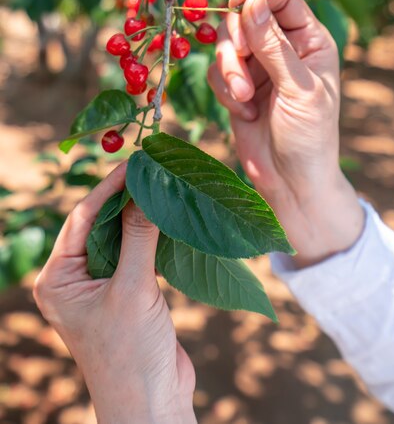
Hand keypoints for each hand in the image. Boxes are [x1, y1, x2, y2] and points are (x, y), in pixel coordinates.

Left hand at [33, 163, 196, 423]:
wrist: (152, 405)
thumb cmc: (130, 355)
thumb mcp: (133, 291)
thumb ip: (138, 238)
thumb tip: (144, 190)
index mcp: (58, 278)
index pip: (81, 218)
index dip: (107, 188)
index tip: (134, 162)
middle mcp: (74, 278)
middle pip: (98, 223)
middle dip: (122, 197)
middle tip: (150, 168)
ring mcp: (100, 284)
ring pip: (118, 236)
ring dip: (138, 214)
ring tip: (160, 184)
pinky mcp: (125, 291)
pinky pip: (135, 252)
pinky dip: (150, 234)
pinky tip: (167, 216)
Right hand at [209, 0, 364, 266]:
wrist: (289, 181)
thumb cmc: (308, 136)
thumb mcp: (298, 88)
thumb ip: (273, 45)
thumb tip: (251, 2)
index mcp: (310, 41)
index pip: (282, 0)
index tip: (241, 5)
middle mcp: (282, 48)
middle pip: (246, 17)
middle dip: (238, 40)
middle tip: (240, 57)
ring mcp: (258, 67)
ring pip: (226, 44)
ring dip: (230, 70)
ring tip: (244, 99)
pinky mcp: (236, 87)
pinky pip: (216, 71)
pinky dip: (224, 90)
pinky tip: (244, 112)